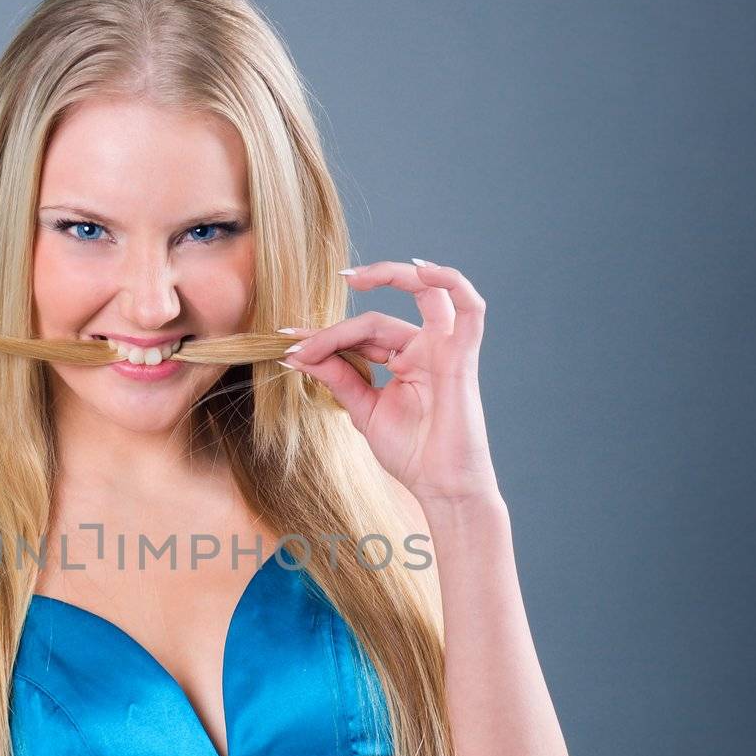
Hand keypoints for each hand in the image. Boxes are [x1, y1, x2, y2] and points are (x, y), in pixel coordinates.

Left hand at [279, 260, 500, 505]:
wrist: (440, 487)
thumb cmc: (411, 453)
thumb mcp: (363, 410)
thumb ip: (338, 377)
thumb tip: (298, 353)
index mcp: (404, 360)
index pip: (360, 335)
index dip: (322, 337)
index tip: (286, 344)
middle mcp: (425, 348)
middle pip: (377, 320)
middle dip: (336, 328)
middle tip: (297, 338)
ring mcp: (445, 349)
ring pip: (421, 296)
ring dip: (391, 276)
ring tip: (353, 278)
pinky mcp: (463, 356)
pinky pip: (469, 307)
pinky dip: (450, 280)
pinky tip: (419, 268)